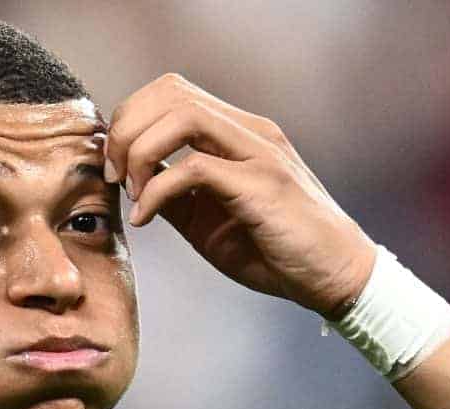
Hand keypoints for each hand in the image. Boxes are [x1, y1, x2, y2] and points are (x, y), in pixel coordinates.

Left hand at [105, 74, 376, 316]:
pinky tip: (146, 218)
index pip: (172, 93)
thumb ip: (175, 193)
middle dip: (127, 129)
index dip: (131, 119)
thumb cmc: (276, 250)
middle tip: (114, 176)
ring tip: (131, 192)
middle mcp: (250, 131)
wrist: (335, 277)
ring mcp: (259, 153)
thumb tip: (130, 182)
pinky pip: (194, 169)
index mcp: (238, 132)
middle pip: (171, 92)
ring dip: (140, 151)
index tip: (115, 166)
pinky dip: (156, 192)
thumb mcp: (210, 218)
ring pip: (182, 116)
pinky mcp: (262, 185)